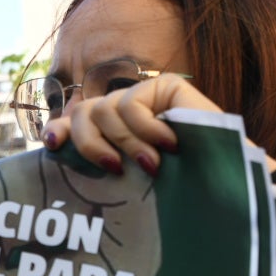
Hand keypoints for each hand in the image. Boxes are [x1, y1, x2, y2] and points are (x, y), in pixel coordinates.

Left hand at [42, 73, 212, 175]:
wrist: (225, 182)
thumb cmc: (179, 189)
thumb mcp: (129, 183)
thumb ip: (98, 167)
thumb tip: (58, 157)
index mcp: (110, 135)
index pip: (73, 124)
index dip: (58, 131)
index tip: (50, 146)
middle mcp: (122, 113)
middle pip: (82, 114)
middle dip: (90, 144)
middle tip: (115, 169)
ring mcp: (143, 99)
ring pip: (104, 109)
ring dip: (125, 142)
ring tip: (151, 165)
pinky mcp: (164, 86)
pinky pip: (132, 104)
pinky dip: (145, 129)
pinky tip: (168, 145)